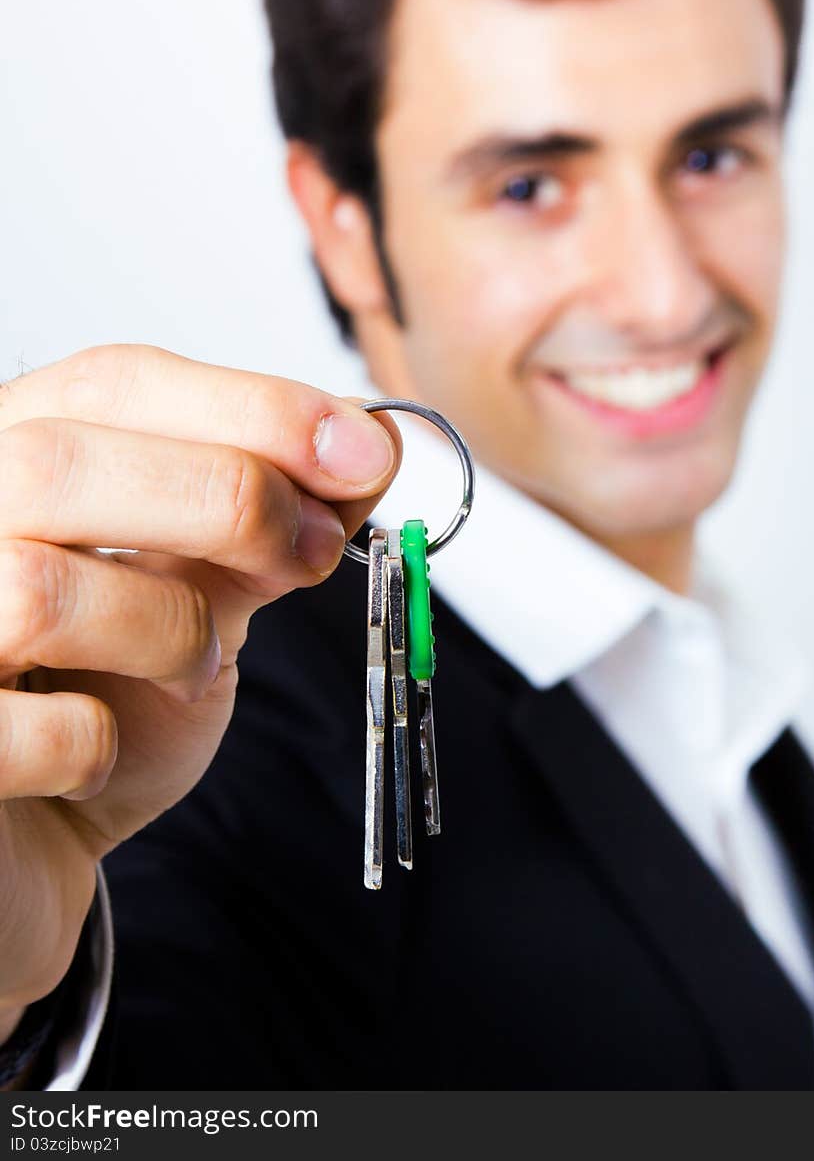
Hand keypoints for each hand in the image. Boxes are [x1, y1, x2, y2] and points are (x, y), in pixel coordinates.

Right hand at [0, 344, 399, 1017]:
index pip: (110, 384)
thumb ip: (262, 524)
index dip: (249, 407)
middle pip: (59, 460)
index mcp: (10, 459)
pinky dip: (91, 744)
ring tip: (201, 665)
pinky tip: (100, 750)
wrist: (30, 839)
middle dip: (226, 499)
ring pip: (36, 590)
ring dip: (168, 629)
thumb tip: (368, 454)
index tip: (364, 451)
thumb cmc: (101, 699)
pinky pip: (20, 731)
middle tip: (321, 550)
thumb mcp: (197, 595)